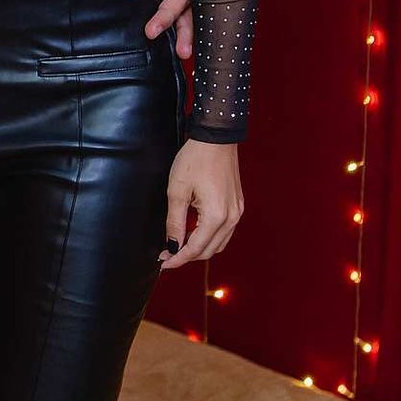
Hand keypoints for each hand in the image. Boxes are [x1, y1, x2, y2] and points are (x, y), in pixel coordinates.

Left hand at [160, 140, 242, 269]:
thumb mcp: (177, 191)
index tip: (163, 262)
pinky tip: (194, 230)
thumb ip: (174, 222)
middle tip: (167, 253)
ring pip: (218, 243)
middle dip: (187, 255)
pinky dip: (209, 236)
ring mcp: (237, 212)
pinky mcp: (237, 205)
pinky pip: (224, 231)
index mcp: (216, 217)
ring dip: (199, 247)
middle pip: (208, 250)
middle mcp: (231, 218)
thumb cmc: (195, 160)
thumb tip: (172, 244)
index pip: (195, 249)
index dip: (177, 259)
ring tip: (178, 243)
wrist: (216, 138)